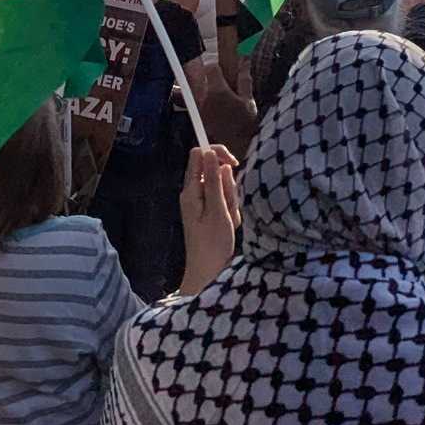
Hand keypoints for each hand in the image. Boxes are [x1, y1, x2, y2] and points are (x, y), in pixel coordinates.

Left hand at [177, 144, 240, 294]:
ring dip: (231, 201)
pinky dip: (230, 211)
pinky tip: (229, 226)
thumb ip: (215, 181)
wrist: (208, 272)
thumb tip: (210, 152)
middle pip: (215, 171)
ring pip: (223, 187)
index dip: (217, 154)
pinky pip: (224, 201)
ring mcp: (202, 203)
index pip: (200, 155)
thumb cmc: (212, 243)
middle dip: (228, 186)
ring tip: (228, 220)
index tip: (233, 165)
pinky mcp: (210, 212)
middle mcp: (194, 193)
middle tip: (228, 207)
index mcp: (191, 190)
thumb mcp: (217, 210)